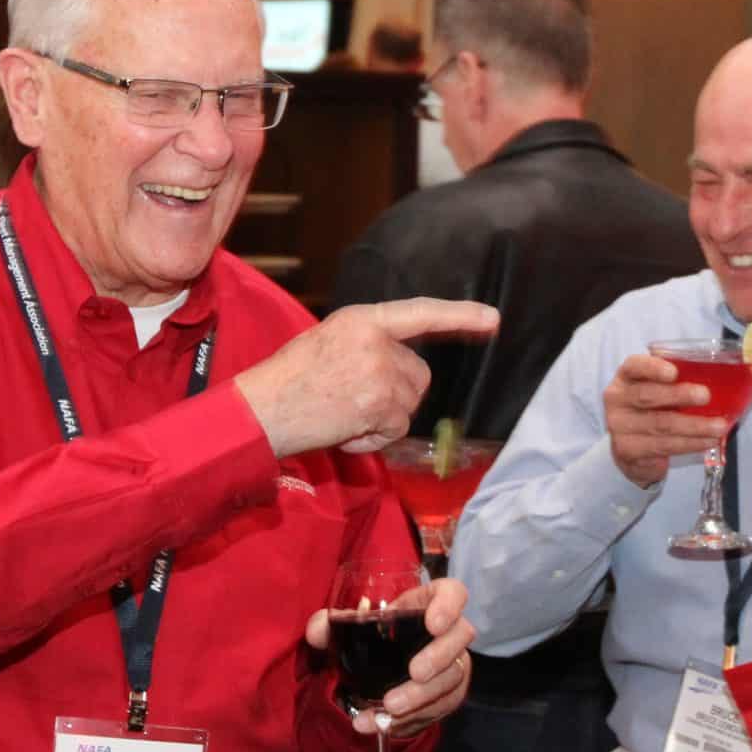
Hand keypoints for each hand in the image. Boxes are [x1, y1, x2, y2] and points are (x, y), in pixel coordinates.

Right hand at [236, 298, 499, 457]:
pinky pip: (397, 428)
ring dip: (384, 417)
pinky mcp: (380, 403)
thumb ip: (367, 344)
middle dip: (395, 393)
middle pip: (418, 373)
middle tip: (352, 401)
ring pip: (409, 403)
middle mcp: (376, 340)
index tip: (492, 319)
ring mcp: (380, 371)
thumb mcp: (327, 341)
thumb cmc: (286, 380)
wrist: (259, 410)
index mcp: (361, 319)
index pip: (421, 313)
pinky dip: (374, 438)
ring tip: (344, 413)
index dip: (460, 316)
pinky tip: (345, 430)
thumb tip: (398, 364)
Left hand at [304, 576, 473, 737]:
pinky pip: (441, 706)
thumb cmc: (371, 638)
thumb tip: (319, 629)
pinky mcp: (449, 693)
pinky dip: (413, 719)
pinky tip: (384, 724)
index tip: (433, 623)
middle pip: (461, 636)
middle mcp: (447, 631)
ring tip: (389, 708)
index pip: (453, 592)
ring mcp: (453, 663)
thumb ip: (328, 626)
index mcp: (426, 603)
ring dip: (422, 696)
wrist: (379, 672)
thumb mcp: (347, 629)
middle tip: (413, 672)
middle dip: (438, 656)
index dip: (449, 605)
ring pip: (453, 677)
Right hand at [602, 352, 731, 488]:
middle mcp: (617, 400)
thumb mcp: (659, 391)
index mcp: (626, 377)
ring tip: (719, 426)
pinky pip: (664, 446)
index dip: (653, 368)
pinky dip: (690, 444)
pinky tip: (707, 441)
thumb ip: (679, 381)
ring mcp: (619, 427)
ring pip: (661, 425)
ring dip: (694, 425)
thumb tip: (722, 376)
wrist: (632, 451)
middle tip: (705, 396)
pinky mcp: (628, 451)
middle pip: (647, 396)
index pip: (634, 366)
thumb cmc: (653, 411)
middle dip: (679, 395)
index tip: (674, 372)